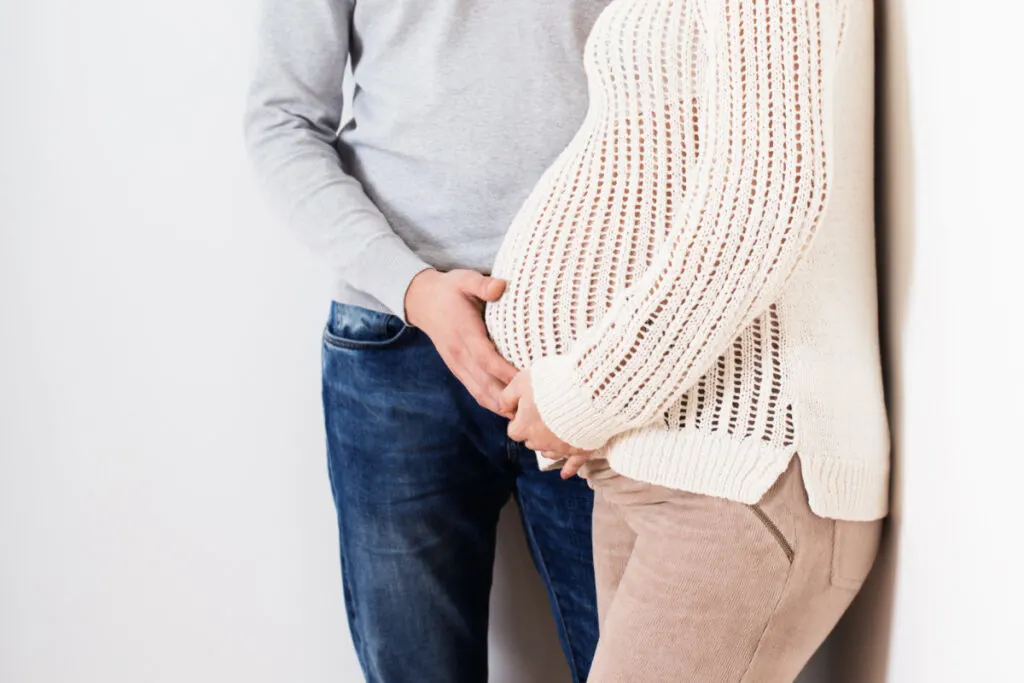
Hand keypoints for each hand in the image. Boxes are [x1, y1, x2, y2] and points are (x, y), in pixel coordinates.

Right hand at [405, 268, 518, 414]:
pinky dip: (490, 401)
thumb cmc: (449, 289)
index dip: (505, 372)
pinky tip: (506, 408)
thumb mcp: (464, 279)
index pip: (486, 358)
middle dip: (507, 397)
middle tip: (530, 407)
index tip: (525, 380)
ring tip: (522, 414)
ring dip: (499, 405)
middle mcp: (459, 353)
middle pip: (485, 383)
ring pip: (479, 391)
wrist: (422, 300)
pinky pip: (474, 390)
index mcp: (464, 333)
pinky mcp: (457, 369)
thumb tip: (500, 286)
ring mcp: (457, 364)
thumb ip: (482, 284)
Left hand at [500, 370, 592, 478]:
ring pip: (548, 451)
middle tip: (544, 414)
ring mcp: (561, 448)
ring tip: (555, 431)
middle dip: (534, 431)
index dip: (519, 419)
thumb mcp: (521, 382)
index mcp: (524, 427)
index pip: (514, 430)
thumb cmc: (551, 384)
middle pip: (531, 441)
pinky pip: (573, 464)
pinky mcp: (580, 449)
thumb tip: (502, 409)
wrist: (586, 391)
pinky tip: (565, 475)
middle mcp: (540, 442)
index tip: (527, 408)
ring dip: (548, 444)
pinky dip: (569, 468)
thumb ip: (507, 397)